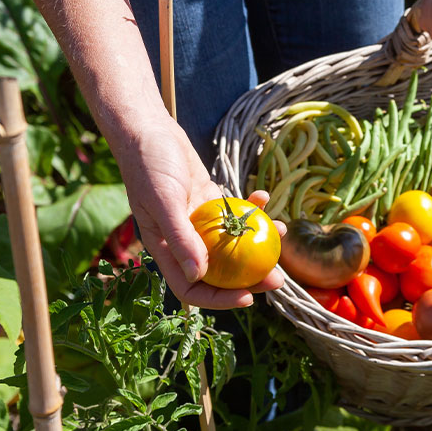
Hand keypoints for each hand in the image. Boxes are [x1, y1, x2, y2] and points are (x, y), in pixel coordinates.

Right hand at [121, 116, 284, 308]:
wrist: (149, 131)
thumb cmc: (148, 165)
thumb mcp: (164, 201)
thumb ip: (180, 238)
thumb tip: (198, 276)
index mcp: (165, 250)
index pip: (192, 288)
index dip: (219, 299)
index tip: (248, 298)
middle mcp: (183, 241)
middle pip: (219, 271)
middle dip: (249, 278)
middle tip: (279, 278)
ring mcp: (199, 222)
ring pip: (232, 243)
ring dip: (258, 242)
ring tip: (282, 232)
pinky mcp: (210, 202)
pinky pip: (235, 213)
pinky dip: (251, 208)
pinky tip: (264, 198)